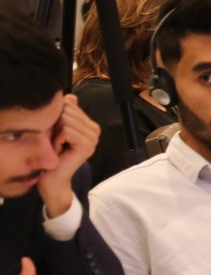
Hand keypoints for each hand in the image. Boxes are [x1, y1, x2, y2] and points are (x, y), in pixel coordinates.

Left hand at [37, 95, 97, 218]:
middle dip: (56, 125)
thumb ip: (66, 113)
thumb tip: (71, 97)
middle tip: (56, 141)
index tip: (57, 134)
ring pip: (67, 120)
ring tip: (57, 145)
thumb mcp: (57, 129)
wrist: (52, 177)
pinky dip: (57, 140)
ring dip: (55, 134)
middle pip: (68, 111)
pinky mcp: (87, 146)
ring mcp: (93, 138)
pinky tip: (58, 150)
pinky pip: (67, 131)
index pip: (71, 105)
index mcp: (90, 125)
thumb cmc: (51, 153)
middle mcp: (95, 130)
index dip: (57, 118)